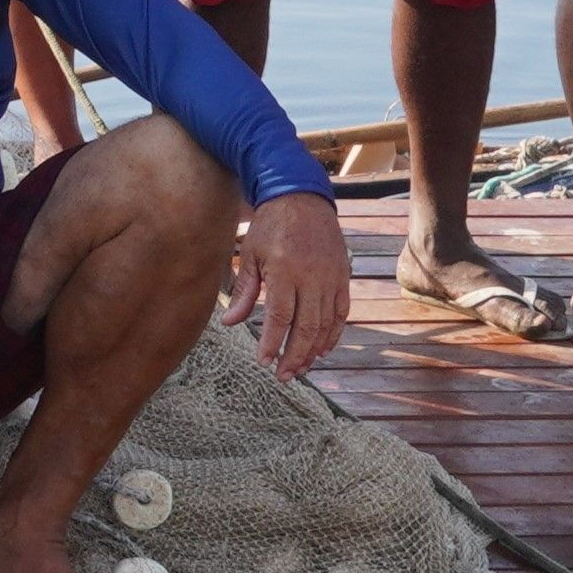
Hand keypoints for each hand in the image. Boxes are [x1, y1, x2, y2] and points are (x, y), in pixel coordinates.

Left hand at [227, 187, 351, 377]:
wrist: (302, 197)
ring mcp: (331, 278)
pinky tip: (323, 350)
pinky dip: (334, 334)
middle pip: (306, 328)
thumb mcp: (251, 254)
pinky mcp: (343, 277)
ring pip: (326, 325)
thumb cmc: (270, 225)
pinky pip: (341, 313)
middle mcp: (312, 277)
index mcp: (285, 271)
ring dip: (313, 351)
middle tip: (283, 376)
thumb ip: (244, 292)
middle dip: (294, 356)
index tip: (264, 362)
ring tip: (300, 368)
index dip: (273, 343)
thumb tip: (229, 323)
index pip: (280, 317)